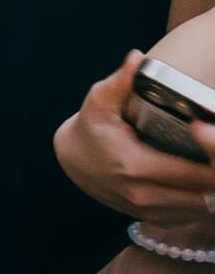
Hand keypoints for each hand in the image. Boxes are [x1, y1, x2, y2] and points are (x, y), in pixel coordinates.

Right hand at [55, 53, 214, 229]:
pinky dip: (207, 199)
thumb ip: (120, 81)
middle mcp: (145, 194)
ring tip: (213, 159)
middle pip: (209, 193)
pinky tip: (206, 179)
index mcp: (137, 166)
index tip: (212, 132)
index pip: (200, 172)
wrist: (72, 160)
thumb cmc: (91, 127)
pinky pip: (194, 215)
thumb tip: (137, 57)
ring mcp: (149, 210)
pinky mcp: (153, 216)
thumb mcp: (99, 102)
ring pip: (206, 207)